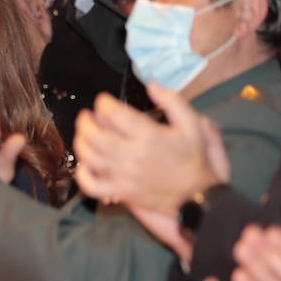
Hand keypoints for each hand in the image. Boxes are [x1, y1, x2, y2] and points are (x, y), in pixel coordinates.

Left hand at [74, 84, 225, 213]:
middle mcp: (132, 156)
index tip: (104, 100)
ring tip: (83, 134)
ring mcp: (124, 176)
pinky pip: (92, 185)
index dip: (103, 102)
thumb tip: (151, 86)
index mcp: (148, 136)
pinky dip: (82, 174)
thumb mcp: (192, 123)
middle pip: (94, 135)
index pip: (114, 113)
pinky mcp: (121, 192)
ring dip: (81, 142)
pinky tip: (85, 164)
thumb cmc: (194, 158)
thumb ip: (173, 100)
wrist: (199, 194)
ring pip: (89, 157)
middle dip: (85, 121)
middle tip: (87, 115)